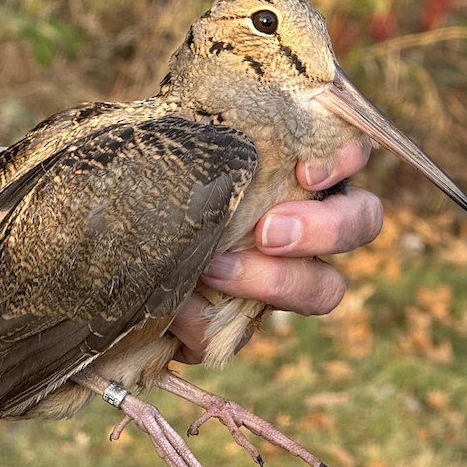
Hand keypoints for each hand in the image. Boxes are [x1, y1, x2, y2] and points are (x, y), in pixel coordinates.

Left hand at [171, 141, 382, 362]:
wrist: (104, 237)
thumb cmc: (150, 170)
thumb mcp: (175, 143)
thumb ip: (203, 136)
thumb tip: (198, 132)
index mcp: (300, 168)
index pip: (353, 152)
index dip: (344, 160)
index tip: (304, 171)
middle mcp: (309, 222)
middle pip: (363, 222)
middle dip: (323, 229)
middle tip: (268, 233)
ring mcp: (285, 276)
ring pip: (327, 289)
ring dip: (278, 281)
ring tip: (214, 270)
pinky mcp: (240, 324)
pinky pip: (241, 334)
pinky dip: (207, 324)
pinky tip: (176, 309)